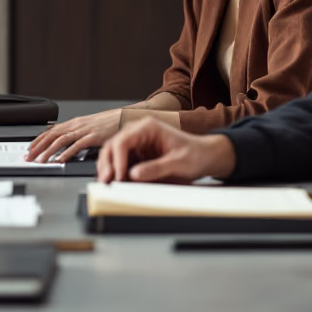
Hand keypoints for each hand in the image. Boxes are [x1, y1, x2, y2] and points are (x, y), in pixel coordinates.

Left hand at [26, 109, 121, 162]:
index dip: (38, 140)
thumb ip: (77, 133)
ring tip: (40, 161)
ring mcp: (84, 130)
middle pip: (52, 135)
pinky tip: (60, 160)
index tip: (29, 149)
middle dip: (38, 147)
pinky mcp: (93, 137)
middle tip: (29, 157)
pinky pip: (77, 145)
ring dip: (48, 152)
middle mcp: (76, 125)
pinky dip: (67, 153)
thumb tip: (65, 143)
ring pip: (61, 141)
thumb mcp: (89, 126)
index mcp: (74, 123)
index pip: (50, 131)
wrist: (125, 117)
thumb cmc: (109, 123)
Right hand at [97, 118, 235, 183]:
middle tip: (106, 182)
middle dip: (107, 164)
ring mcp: (137, 143)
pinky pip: (121, 162)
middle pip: (113, 145)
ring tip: (107, 184)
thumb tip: (134, 174)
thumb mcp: (179, 163)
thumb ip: (157, 168)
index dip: (118, 160)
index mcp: (148, 127)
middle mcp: (139, 132)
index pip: (123, 140)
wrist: (205, 156)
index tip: (120, 177)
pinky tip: (115, 182)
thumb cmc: (195, 155)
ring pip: (113, 153)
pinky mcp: (137, 154)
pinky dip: (115, 172)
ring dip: (108, 168)